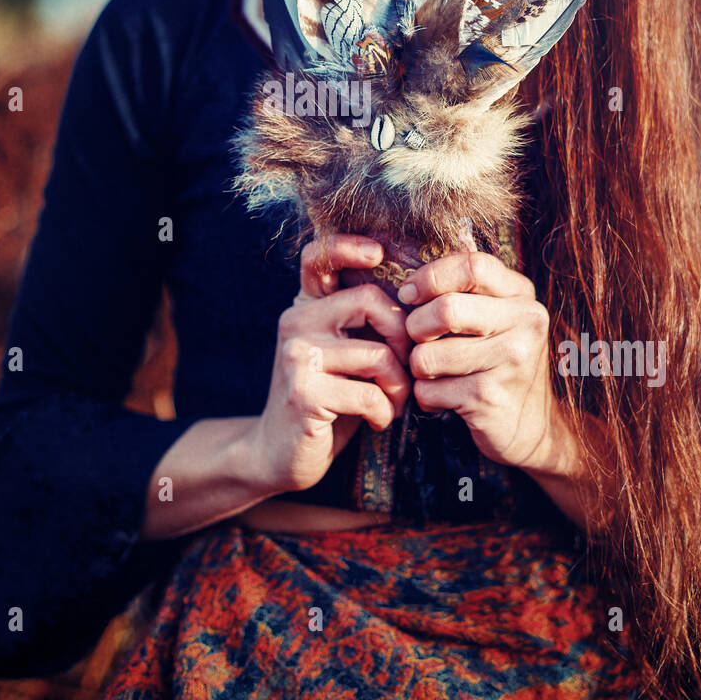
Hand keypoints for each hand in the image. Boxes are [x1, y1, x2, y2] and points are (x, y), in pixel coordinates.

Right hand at [252, 234, 411, 495]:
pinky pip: (369, 393)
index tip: (378, 253)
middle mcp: (296, 322)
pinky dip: (385, 412)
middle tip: (407, 368)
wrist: (279, 453)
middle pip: (369, 299)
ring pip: (377, 353)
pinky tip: (377, 420)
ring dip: (398, 385)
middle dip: (403, 337)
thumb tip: (421, 299)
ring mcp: (297, 356)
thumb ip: (364, 324)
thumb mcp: (343, 353)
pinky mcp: (304, 393)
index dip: (348, 246)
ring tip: (395, 402)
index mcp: (307, 306)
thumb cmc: (327, 400)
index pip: (318, 256)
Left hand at [399, 248, 571, 474]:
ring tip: (434, 372)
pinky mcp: (489, 398)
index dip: (430, 277)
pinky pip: (428, 390)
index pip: (472, 267)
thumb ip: (464, 293)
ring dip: (418, 366)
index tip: (408, 294)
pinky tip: (444, 397)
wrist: (532, 426)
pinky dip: (426, 395)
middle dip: (415, 326)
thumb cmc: (499, 362)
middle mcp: (525, 324)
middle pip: (446, 310)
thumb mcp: (496, 318)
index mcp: (522, 296)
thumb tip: (408, 287)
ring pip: (428, 355)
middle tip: (418, 339)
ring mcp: (511, 362)